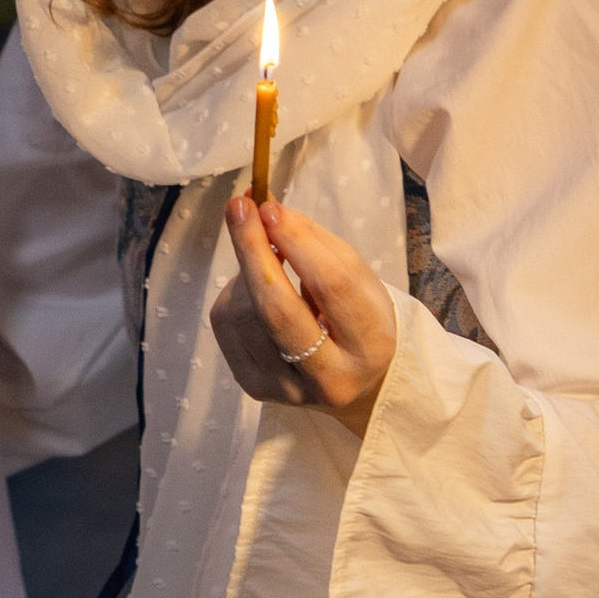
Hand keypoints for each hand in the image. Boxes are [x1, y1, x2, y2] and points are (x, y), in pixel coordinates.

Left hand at [210, 196, 395, 439]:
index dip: (297, 242)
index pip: (331, 286)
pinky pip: (226, 328)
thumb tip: (264, 208)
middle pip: (278, 309)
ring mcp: (289, 390)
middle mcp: (331, 378)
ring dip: (245, 272)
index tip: (270, 207)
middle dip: (253, 250)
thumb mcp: (355, 275)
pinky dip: (234, 294)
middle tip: (240, 207)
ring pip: (244, 315)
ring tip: (263, 259)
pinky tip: (254, 290)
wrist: (353, 378)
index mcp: (372, 345)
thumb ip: (314, 241)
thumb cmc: (356, 315)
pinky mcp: (255, 388)